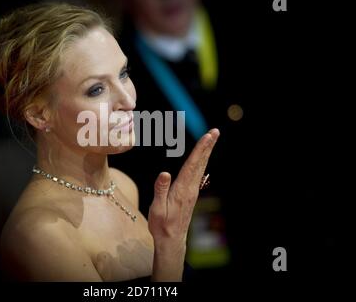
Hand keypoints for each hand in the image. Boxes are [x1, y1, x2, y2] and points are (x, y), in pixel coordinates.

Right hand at [148, 129, 219, 252]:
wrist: (172, 239)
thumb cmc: (161, 224)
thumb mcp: (157, 208)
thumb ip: (160, 190)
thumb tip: (164, 173)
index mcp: (182, 189)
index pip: (192, 165)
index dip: (200, 149)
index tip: (207, 136)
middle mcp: (190, 188)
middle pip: (200, 163)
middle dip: (207, 146)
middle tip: (215, 131)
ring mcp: (192, 191)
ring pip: (200, 167)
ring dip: (206, 152)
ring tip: (211, 139)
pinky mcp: (191, 194)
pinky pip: (198, 173)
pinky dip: (201, 161)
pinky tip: (202, 158)